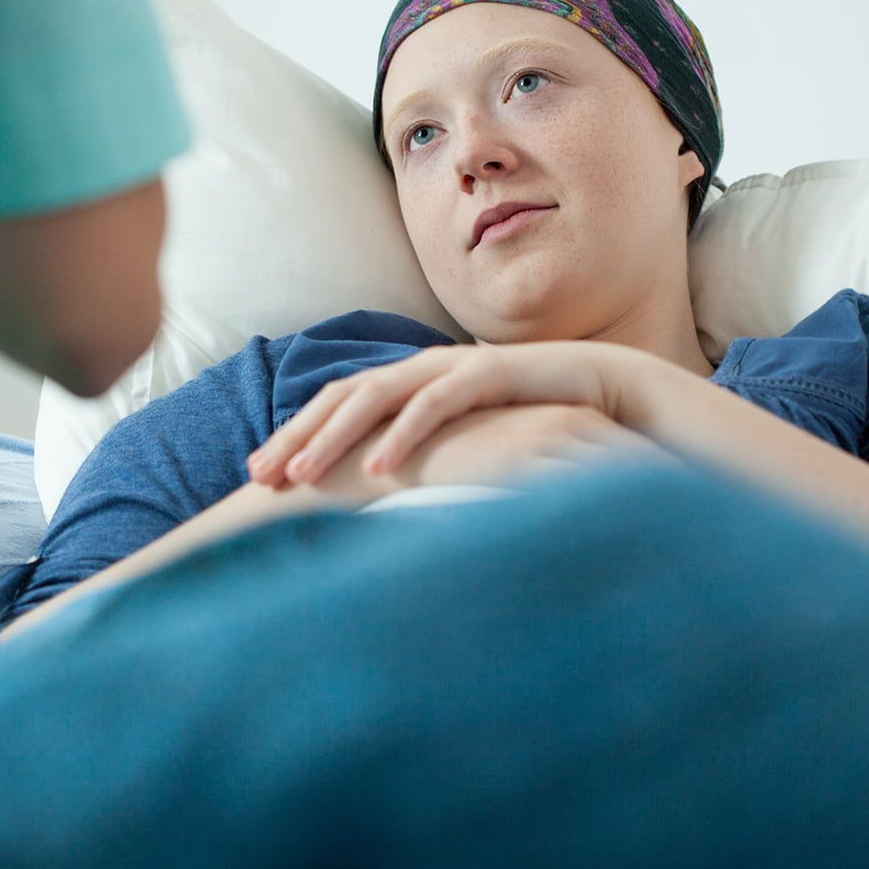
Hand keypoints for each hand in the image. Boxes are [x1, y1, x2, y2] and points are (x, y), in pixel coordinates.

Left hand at [247, 340, 662, 489]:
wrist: (612, 392)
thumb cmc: (536, 424)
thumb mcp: (470, 447)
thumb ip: (428, 461)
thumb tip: (381, 501)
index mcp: (412, 383)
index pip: (338, 405)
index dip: (297, 435)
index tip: (258, 476)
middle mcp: (422, 370)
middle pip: (341, 397)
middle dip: (296, 435)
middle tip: (256, 475)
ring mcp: (453, 367)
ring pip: (375, 396)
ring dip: (333, 436)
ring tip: (302, 476)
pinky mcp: (489, 374)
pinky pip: (435, 404)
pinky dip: (403, 434)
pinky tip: (378, 469)